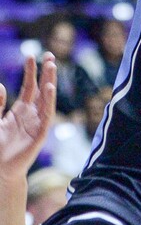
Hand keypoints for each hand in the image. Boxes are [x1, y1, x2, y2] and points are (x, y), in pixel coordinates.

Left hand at [0, 54, 56, 184]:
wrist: (0, 169)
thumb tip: (1, 85)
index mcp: (21, 111)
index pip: (29, 87)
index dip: (31, 72)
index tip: (31, 56)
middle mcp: (32, 115)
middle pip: (42, 90)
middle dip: (46, 73)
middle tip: (50, 55)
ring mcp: (37, 124)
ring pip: (46, 99)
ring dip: (50, 83)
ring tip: (51, 66)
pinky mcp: (39, 134)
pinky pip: (46, 115)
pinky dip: (49, 102)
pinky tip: (50, 88)